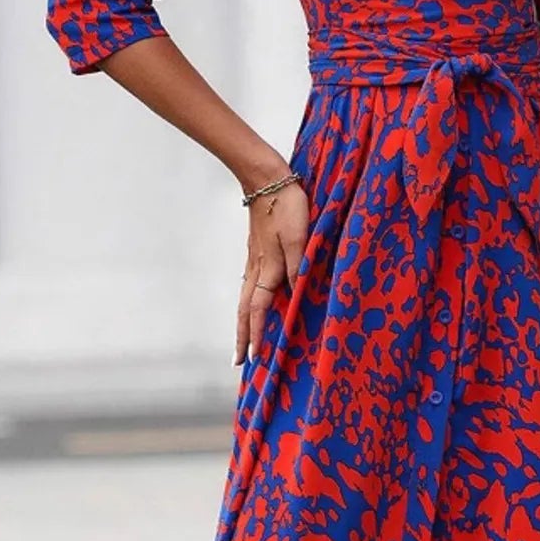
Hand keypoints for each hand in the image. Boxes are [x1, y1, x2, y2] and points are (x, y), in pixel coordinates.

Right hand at [235, 164, 309, 365]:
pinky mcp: (257, 251)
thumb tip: (295, 298)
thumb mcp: (301, 239)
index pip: (259, 311)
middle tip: (238, 361)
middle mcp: (257, 269)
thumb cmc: (288, 207)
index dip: (257, 335)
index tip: (254, 358)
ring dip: (244, 322)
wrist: (266, 179)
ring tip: (243, 340)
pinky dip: (249, 303)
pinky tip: (252, 304)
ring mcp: (254, 260)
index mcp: (268, 270)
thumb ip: (299, 269)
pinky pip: (251, 286)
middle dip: (243, 337)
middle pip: (246, 311)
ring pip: (246, 299)